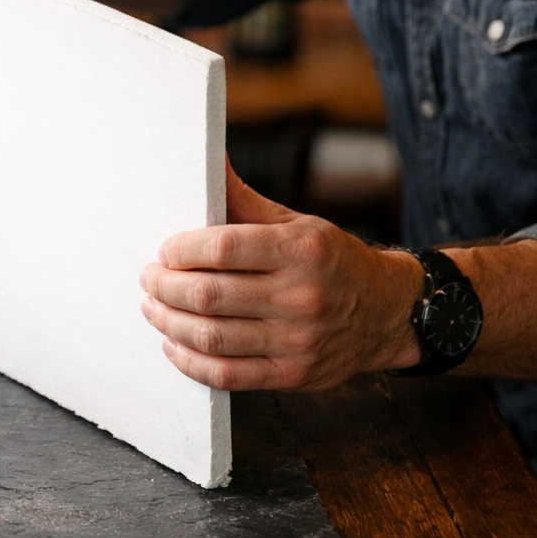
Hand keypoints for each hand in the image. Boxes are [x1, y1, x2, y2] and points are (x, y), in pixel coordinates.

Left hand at [138, 160, 423, 390]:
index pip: (223, 247)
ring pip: (212, 336)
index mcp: (300, 250)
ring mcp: (298, 341)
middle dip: (166, 286)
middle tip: (149, 279)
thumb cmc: (331, 261)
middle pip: (210, 294)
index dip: (182, 251)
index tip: (165, 252)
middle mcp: (301, 296)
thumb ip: (244, 201)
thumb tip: (208, 161)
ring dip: (169, 322)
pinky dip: (190, 361)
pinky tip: (174, 344)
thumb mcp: (296, 223)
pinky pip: (227, 374)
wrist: (387, 312)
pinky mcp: (293, 375)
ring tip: (153, 308)